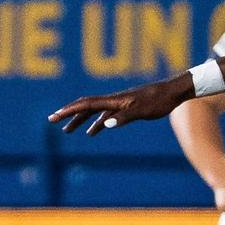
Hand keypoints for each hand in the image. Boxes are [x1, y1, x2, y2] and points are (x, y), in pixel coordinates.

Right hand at [50, 75, 193, 135]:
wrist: (172, 92)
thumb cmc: (159, 101)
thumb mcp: (142, 111)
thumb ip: (123, 118)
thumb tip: (104, 125)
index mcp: (114, 100)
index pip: (85, 105)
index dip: (68, 111)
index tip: (54, 117)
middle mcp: (113, 100)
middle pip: (85, 107)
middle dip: (68, 114)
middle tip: (52, 121)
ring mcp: (119, 104)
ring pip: (94, 112)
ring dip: (80, 120)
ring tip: (68, 131)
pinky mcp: (126, 108)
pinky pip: (105, 116)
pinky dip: (96, 123)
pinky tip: (93, 132)